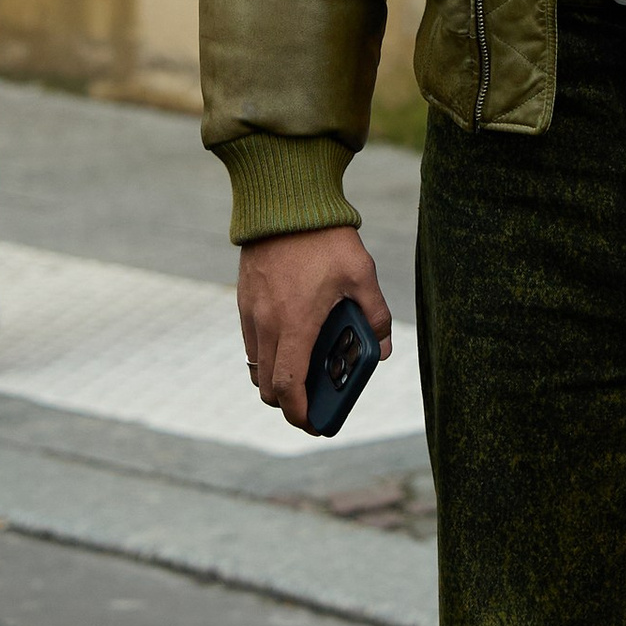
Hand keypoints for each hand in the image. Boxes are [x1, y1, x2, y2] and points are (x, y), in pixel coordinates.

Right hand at [238, 225, 393, 432]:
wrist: (284, 201)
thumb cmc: (325, 238)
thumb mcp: (362, 274)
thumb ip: (376, 315)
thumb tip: (382, 349)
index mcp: (296, 324)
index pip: (288, 387)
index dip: (299, 413)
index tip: (314, 424)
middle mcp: (267, 324)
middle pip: (267, 386)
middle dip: (288, 404)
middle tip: (312, 406)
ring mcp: (251, 313)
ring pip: (256, 366)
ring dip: (276, 379)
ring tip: (304, 374)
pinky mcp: (244, 300)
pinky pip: (251, 342)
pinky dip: (267, 354)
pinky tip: (292, 341)